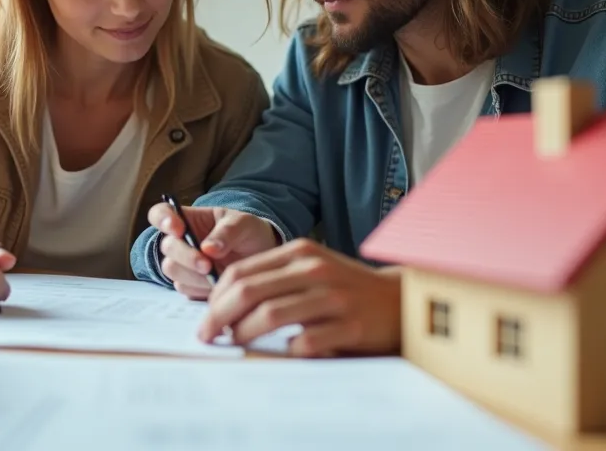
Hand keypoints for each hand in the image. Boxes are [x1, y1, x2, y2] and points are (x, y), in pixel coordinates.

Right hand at [147, 204, 279, 299]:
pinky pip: (184, 288)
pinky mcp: (189, 285)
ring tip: (218, 275)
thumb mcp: (244, 225)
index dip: (162, 220)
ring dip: (193, 275)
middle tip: (207, 265)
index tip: (178, 229)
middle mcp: (181, 241)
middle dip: (186, 256)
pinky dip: (200, 288)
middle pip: (166, 246)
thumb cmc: (250, 234)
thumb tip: (207, 249)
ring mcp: (183, 264)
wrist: (262, 260)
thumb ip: (227, 232)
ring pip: (172, 269)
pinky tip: (218, 284)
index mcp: (189, 219)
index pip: (161, 213)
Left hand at [198, 239, 401, 357]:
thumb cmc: (346, 288)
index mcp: (300, 252)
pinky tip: (282, 353)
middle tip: (207, 336)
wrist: (399, 300)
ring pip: (271, 315)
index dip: (215, 298)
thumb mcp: (311, 269)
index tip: (205, 318)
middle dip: (219, 317)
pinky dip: (286, 350)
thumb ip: (274, 278)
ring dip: (244, 334)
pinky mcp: (350, 325)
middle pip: (249, 292)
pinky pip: (305, 342)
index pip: (241, 272)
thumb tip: (223, 305)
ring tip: (235, 343)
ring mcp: (334, 297)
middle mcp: (314, 270)